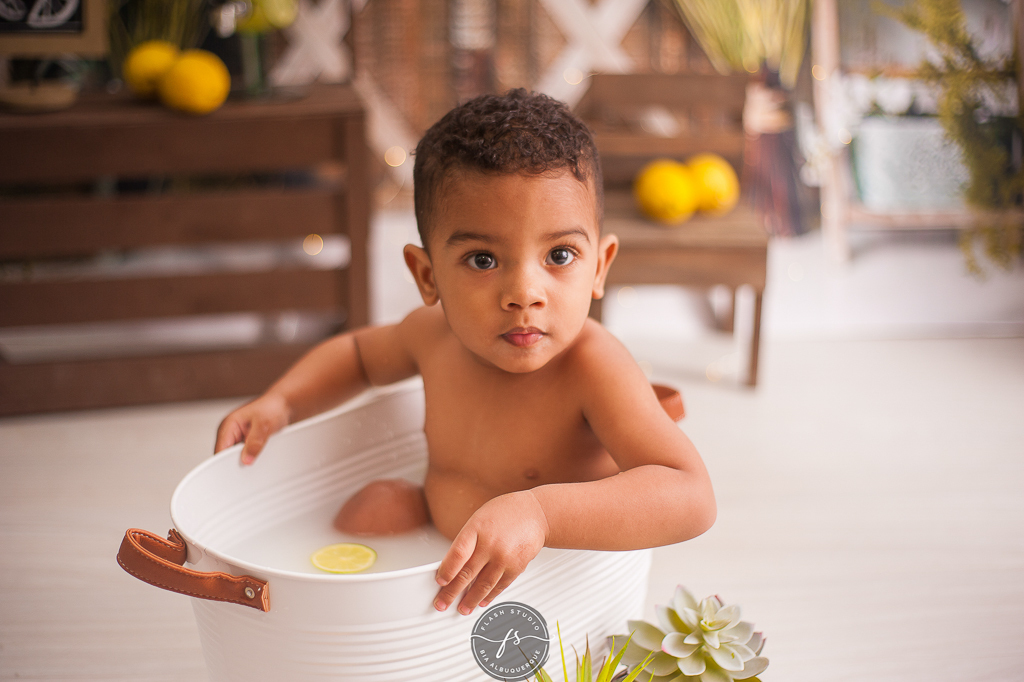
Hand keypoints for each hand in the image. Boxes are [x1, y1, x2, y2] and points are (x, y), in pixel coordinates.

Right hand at [214, 393, 289, 464]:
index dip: (226, 463)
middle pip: (225, 456)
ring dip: (245, 460)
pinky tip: (260, 456)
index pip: (220, 450)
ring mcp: (237, 437)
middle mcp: (230, 431)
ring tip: (258, 456)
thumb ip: (254, 443)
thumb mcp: (264, 425)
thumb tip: (246, 460)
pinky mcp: (245, 441)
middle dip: (237, 462)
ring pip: (235, 457)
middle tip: (251, 464)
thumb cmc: (272, 408)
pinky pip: (245, 454)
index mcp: (228, 425)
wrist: (283, 404)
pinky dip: (251, 458)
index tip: (238, 468)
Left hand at [433, 491, 548, 615]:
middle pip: (467, 574)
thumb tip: (453, 567)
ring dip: (471, 600)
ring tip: (462, 609)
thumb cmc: (505, 514)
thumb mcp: (479, 520)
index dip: (446, 571)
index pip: (457, 555)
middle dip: (452, 593)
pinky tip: (482, 601)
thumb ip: (467, 541)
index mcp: (477, 529)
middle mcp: (491, 544)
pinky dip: (490, 596)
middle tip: (442, 603)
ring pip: (484, 584)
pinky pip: (500, 585)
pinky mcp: (517, 567)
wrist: (536, 514)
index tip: (440, 583)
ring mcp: (505, 557)